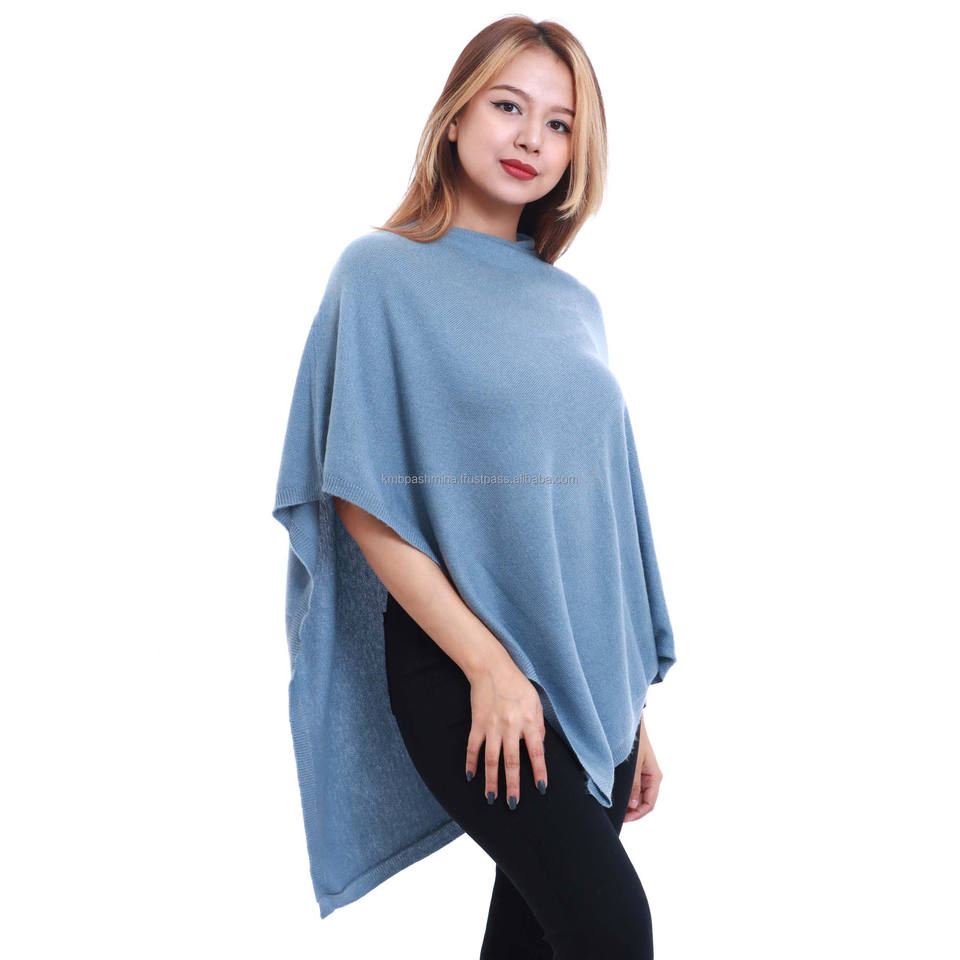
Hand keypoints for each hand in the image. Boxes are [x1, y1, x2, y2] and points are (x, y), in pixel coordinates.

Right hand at [464, 659, 547, 808]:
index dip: (539, 772)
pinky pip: (473, 747)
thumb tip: (540, 747)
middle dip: (512, 785)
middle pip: (511, 762)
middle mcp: (510, 727)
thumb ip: (538, 725)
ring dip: (491, 781)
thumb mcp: (535, 701)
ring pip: (491, 760)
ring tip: (491, 798)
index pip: (536, 753)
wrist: (491, 668)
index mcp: (528, 721)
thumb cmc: (516, 684)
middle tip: (513, 804)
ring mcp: (492, 726)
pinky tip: (471, 776)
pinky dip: (471, 762)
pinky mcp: (477, 724)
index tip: (541, 788)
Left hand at [623, 715, 662, 821]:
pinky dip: (625, 792)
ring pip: (636, 795)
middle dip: (631, 810)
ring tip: (613, 805)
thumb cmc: (634, 740)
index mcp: (655, 777)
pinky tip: (614, 793)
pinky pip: (632, 786)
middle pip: (642, 801)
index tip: (623, 818)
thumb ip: (634, 786)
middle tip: (615, 814)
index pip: (649, 804)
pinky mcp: (635, 768)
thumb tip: (633, 806)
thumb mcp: (634, 766)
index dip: (636, 814)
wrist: (627, 721)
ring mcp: (643, 772)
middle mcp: (650, 776)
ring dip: (627, 801)